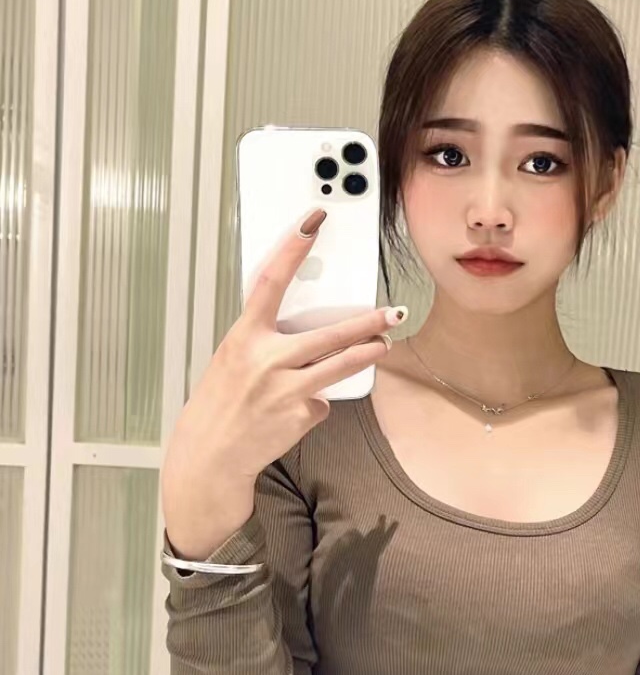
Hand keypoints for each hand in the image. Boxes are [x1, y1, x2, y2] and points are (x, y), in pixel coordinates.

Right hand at [163, 208, 405, 490]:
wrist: (212, 452)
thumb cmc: (224, 400)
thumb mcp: (235, 359)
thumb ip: (266, 341)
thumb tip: (309, 328)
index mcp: (244, 337)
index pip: (270, 283)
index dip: (291, 250)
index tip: (312, 222)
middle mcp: (266, 360)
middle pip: (328, 333)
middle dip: (366, 322)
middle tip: (391, 312)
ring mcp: (286, 389)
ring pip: (341, 364)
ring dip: (368, 352)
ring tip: (384, 344)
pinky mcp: (301, 414)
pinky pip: (323, 401)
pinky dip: (316, 401)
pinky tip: (297, 410)